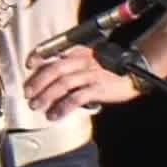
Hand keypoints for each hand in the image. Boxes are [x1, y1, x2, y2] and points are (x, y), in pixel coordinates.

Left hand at [23, 44, 139, 119]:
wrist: (138, 73)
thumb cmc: (112, 70)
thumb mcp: (89, 63)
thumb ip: (71, 68)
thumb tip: (49, 81)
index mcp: (78, 53)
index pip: (54, 52)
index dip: (38, 58)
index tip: (27, 66)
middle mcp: (83, 61)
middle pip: (54, 70)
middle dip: (37, 82)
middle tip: (27, 94)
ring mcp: (91, 74)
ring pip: (62, 84)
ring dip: (46, 96)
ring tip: (36, 106)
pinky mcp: (98, 88)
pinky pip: (76, 98)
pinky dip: (62, 107)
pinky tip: (54, 115)